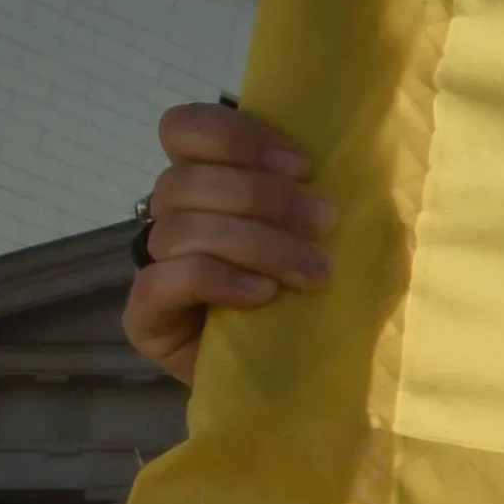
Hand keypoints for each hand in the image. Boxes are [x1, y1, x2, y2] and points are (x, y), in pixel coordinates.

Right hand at [127, 103, 330, 383]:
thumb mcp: (336, 233)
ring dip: (258, 244)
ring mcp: (154, 267)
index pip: (184, 128)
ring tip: (314, 272)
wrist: (308, 375)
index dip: (236, 137)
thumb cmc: (328, 293)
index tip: (303, 165)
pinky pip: (164, 281)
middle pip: (186, 180)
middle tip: (325, 223)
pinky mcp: (145, 316)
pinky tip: (262, 295)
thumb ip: (323, 190)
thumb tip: (358, 152)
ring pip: (181, 229)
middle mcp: (174, 217)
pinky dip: (218, 280)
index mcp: (209, 181)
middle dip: (264, 197)